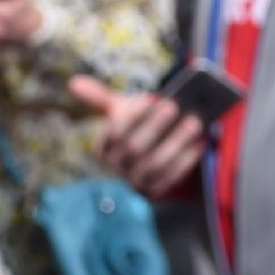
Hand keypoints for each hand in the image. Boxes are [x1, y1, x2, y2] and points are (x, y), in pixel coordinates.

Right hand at [69, 74, 207, 197]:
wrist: (146, 160)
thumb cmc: (133, 130)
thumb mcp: (117, 113)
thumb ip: (99, 98)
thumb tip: (74, 82)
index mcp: (103, 148)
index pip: (115, 131)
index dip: (134, 115)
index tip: (152, 97)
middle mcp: (115, 168)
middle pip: (135, 147)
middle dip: (155, 126)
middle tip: (175, 106)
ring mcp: (134, 182)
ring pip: (155, 164)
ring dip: (176, 143)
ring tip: (195, 122)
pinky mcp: (154, 192)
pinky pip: (171, 178)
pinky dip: (186, 160)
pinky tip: (200, 143)